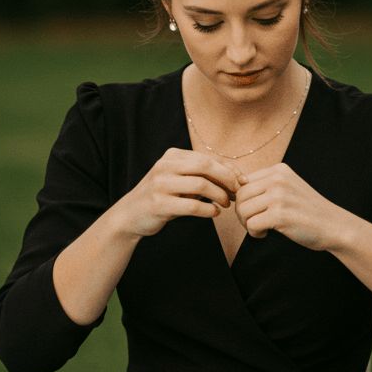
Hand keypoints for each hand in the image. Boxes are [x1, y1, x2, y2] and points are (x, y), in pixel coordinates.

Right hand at [115, 148, 242, 238]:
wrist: (129, 215)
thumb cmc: (163, 197)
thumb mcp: (180, 180)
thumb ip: (203, 175)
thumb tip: (238, 177)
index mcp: (172, 156)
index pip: (207, 158)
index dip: (228, 169)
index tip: (241, 181)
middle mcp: (164, 166)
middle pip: (205, 166)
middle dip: (226, 179)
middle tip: (236, 192)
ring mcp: (160, 185)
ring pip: (200, 185)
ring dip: (219, 195)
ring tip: (226, 204)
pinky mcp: (159, 204)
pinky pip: (192, 206)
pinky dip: (209, 210)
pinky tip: (215, 213)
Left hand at [234, 163, 341, 251]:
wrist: (334, 226)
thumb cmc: (307, 211)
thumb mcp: (288, 188)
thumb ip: (265, 185)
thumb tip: (233, 187)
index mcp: (279, 170)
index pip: (243, 182)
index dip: (243, 200)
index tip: (254, 211)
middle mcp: (278, 179)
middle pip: (240, 196)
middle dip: (242, 213)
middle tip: (254, 223)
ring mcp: (279, 196)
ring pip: (242, 210)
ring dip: (247, 224)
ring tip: (261, 228)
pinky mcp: (280, 215)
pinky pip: (251, 224)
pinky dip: (254, 233)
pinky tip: (266, 234)